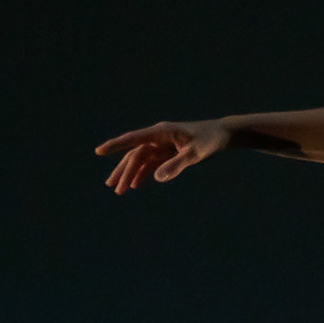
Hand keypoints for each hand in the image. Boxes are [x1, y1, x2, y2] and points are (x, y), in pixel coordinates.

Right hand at [94, 119, 229, 194]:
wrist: (224, 134)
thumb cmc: (212, 140)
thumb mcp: (197, 154)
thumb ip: (177, 164)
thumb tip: (156, 178)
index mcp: (162, 132)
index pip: (134, 139)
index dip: (116, 145)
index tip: (99, 151)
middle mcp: (159, 137)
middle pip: (135, 154)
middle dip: (124, 170)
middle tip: (113, 187)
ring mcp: (163, 145)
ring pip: (141, 159)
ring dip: (130, 173)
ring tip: (117, 189)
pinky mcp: (168, 152)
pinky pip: (151, 163)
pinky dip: (143, 173)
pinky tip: (134, 185)